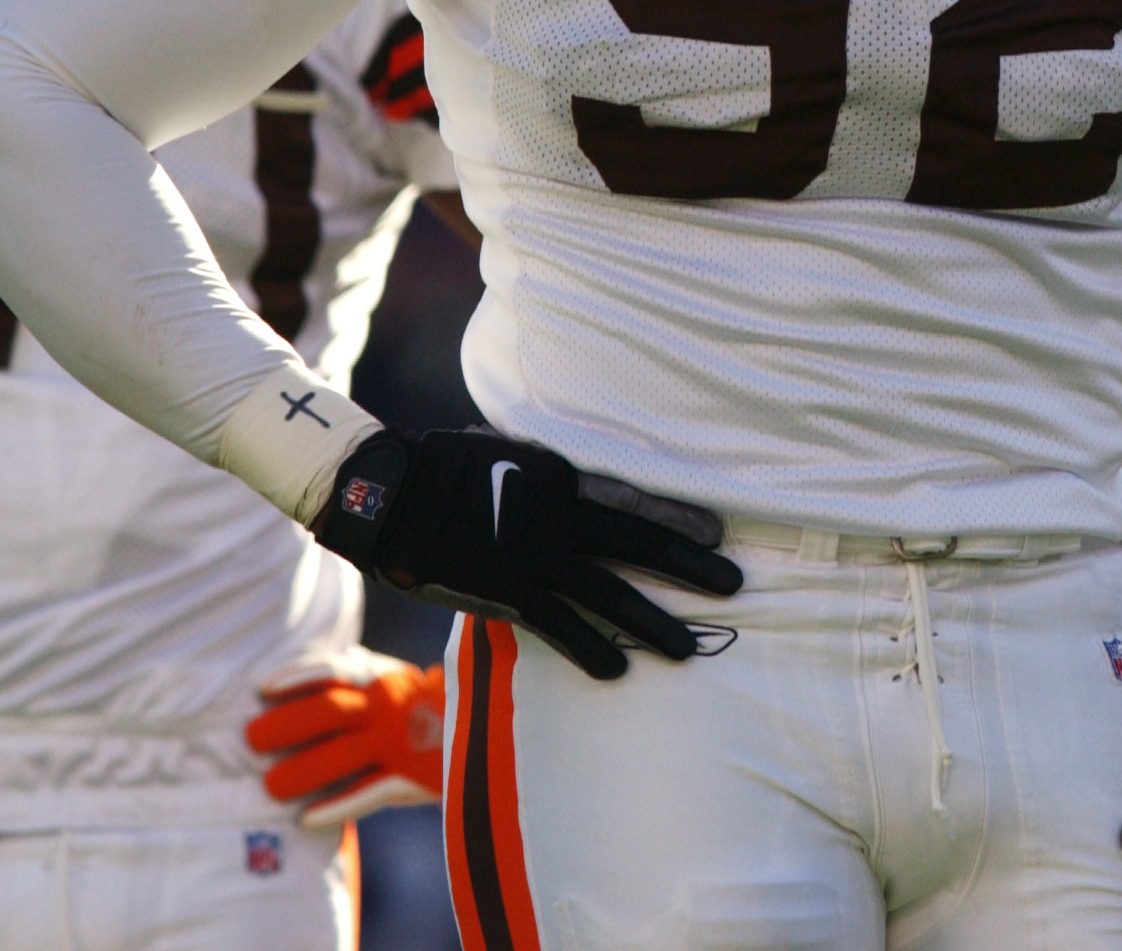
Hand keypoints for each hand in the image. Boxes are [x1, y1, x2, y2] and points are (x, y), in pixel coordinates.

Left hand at [248, 649, 446, 829]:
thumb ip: (349, 678)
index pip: (332, 670)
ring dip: (301, 771)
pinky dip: (332, 807)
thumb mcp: (387, 680)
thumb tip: (289, 679)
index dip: (295, 678)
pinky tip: (304, 819)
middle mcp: (387, 705)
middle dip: (285, 725)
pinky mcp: (411, 776)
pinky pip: (364, 793)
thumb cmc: (414, 705)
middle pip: (328, 711)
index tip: (262, 690)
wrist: (481, 729)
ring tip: (270, 786)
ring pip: (340, 755)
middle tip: (251, 739)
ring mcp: (399, 741)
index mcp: (380, 676)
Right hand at [313, 426, 742, 680]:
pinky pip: (561, 626)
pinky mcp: (508, 590)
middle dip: (690, 564)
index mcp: (558, 476)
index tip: (718, 532)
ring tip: (687, 647)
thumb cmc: (441, 470)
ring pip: (609, 591)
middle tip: (734, 583)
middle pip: (637, 541)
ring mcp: (533, 554)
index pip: (632, 498)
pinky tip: (620, 669)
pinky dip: (592, 647)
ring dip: (652, 620)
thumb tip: (568, 480)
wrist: (387, 494)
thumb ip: (540, 474)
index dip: (676, 517)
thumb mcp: (500, 453)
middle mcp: (556, 514)